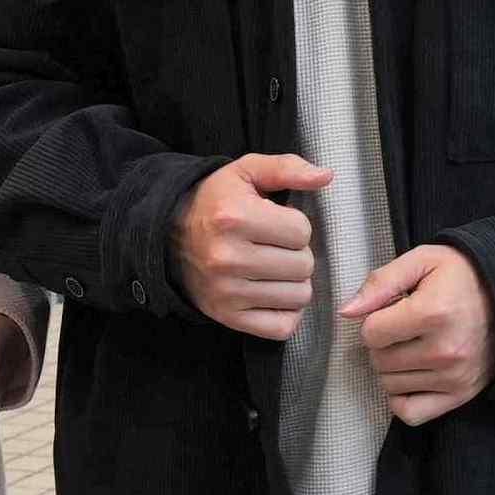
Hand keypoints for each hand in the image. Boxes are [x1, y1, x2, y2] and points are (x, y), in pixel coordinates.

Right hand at [174, 153, 330, 339]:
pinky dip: (286, 312)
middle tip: (275, 247)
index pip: (301, 231)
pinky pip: (283, 327)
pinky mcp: (228, 317)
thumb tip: (326, 176)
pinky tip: (273, 294)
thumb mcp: (246, 172)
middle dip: (297, 254)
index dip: (295, 225)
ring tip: (273, 268)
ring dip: (294, 282)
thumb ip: (287, 168)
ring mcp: (226, 292)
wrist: (168, 237)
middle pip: (303, 265)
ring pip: (299, 296)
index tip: (276, 223)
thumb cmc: (216, 202)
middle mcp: (228, 258)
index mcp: (234, 218)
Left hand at [346, 246, 494, 425]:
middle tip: (405, 328)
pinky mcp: (461, 394)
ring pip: (390, 385)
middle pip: (379, 361)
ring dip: (393, 368)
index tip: (394, 310)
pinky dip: (403, 398)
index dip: (375, 319)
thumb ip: (380, 283)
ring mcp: (454, 377)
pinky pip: (410, 412)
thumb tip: (347, 312)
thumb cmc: (462, 275)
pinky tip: (413, 375)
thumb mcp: (422, 261)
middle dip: (384, 343)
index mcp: (433, 313)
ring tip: (414, 346)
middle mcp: (445, 350)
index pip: (371, 333)